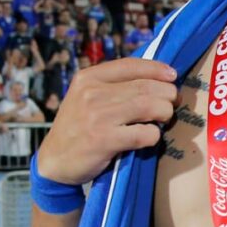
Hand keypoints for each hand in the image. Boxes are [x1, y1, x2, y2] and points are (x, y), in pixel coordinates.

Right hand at [36, 58, 177, 184]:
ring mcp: (97, 116)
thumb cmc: (78, 128)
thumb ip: (113, 86)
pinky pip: (145, 133)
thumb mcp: (85, 97)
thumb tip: (156, 78)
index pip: (130, 65)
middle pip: (146, 86)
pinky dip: (154, 136)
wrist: (54, 161)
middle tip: (173, 104)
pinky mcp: (104, 140)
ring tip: (164, 119)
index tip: (172, 76)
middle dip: (167, 94)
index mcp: (88, 78)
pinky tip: (149, 138)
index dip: (157, 69)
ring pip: (150, 106)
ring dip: (165, 113)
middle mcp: (92, 93)